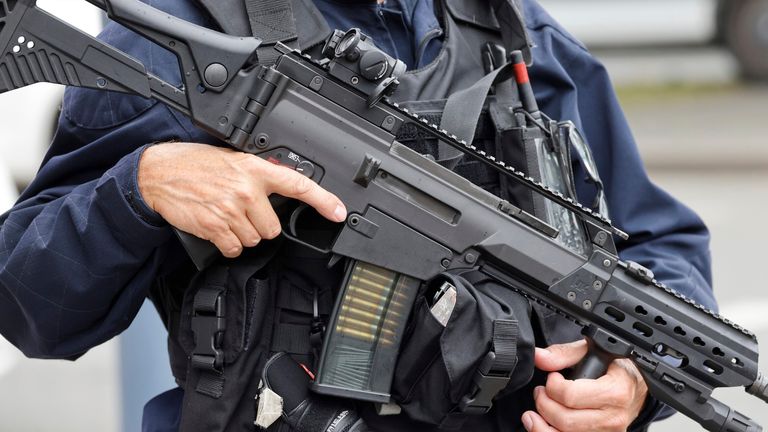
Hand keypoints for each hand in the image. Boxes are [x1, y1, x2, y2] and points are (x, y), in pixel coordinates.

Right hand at [138, 142, 346, 256]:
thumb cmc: (195, 165)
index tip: (338, 212)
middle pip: (272, 228)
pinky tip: (217, 228)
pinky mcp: (214, 227)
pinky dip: (227, 244)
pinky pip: (234, 249)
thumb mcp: (233, 159)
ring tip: (226, 215)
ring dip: (242, 234)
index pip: (298, 184)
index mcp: (255, 169)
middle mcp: (246, 190)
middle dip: (260, 225)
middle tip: (242, 211)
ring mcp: (230, 210)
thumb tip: (282, 186)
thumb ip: (258, 174)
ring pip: (254, 240)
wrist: (159, 172)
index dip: (322, 200)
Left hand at [521, 339, 647, 431]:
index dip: (552, 386)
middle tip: (541, 392)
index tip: (551, 377)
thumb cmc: (613, 368)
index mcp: (616, 391)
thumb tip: (539, 357)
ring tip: (539, 408)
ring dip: (543, 423)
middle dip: (544, 404)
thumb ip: (563, 354)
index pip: (571, 396)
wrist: (634, 388)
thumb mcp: (591, 352)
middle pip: (565, 420)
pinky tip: (543, 424)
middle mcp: (614, 417)